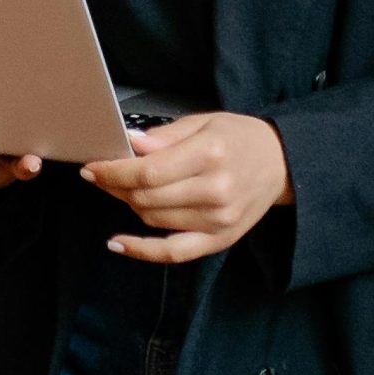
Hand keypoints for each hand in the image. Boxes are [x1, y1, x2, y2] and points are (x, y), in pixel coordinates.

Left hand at [80, 112, 291, 263]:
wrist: (282, 163)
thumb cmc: (239, 138)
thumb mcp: (202, 122)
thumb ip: (163, 136)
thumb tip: (129, 143)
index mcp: (209, 156)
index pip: (147, 172)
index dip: (112, 172)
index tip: (91, 166)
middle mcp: (216, 191)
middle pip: (146, 197)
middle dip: (114, 186)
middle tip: (100, 174)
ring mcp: (219, 220)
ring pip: (153, 219)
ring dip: (127, 205)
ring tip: (118, 189)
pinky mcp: (220, 239)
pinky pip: (174, 252)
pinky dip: (143, 251)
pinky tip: (118, 244)